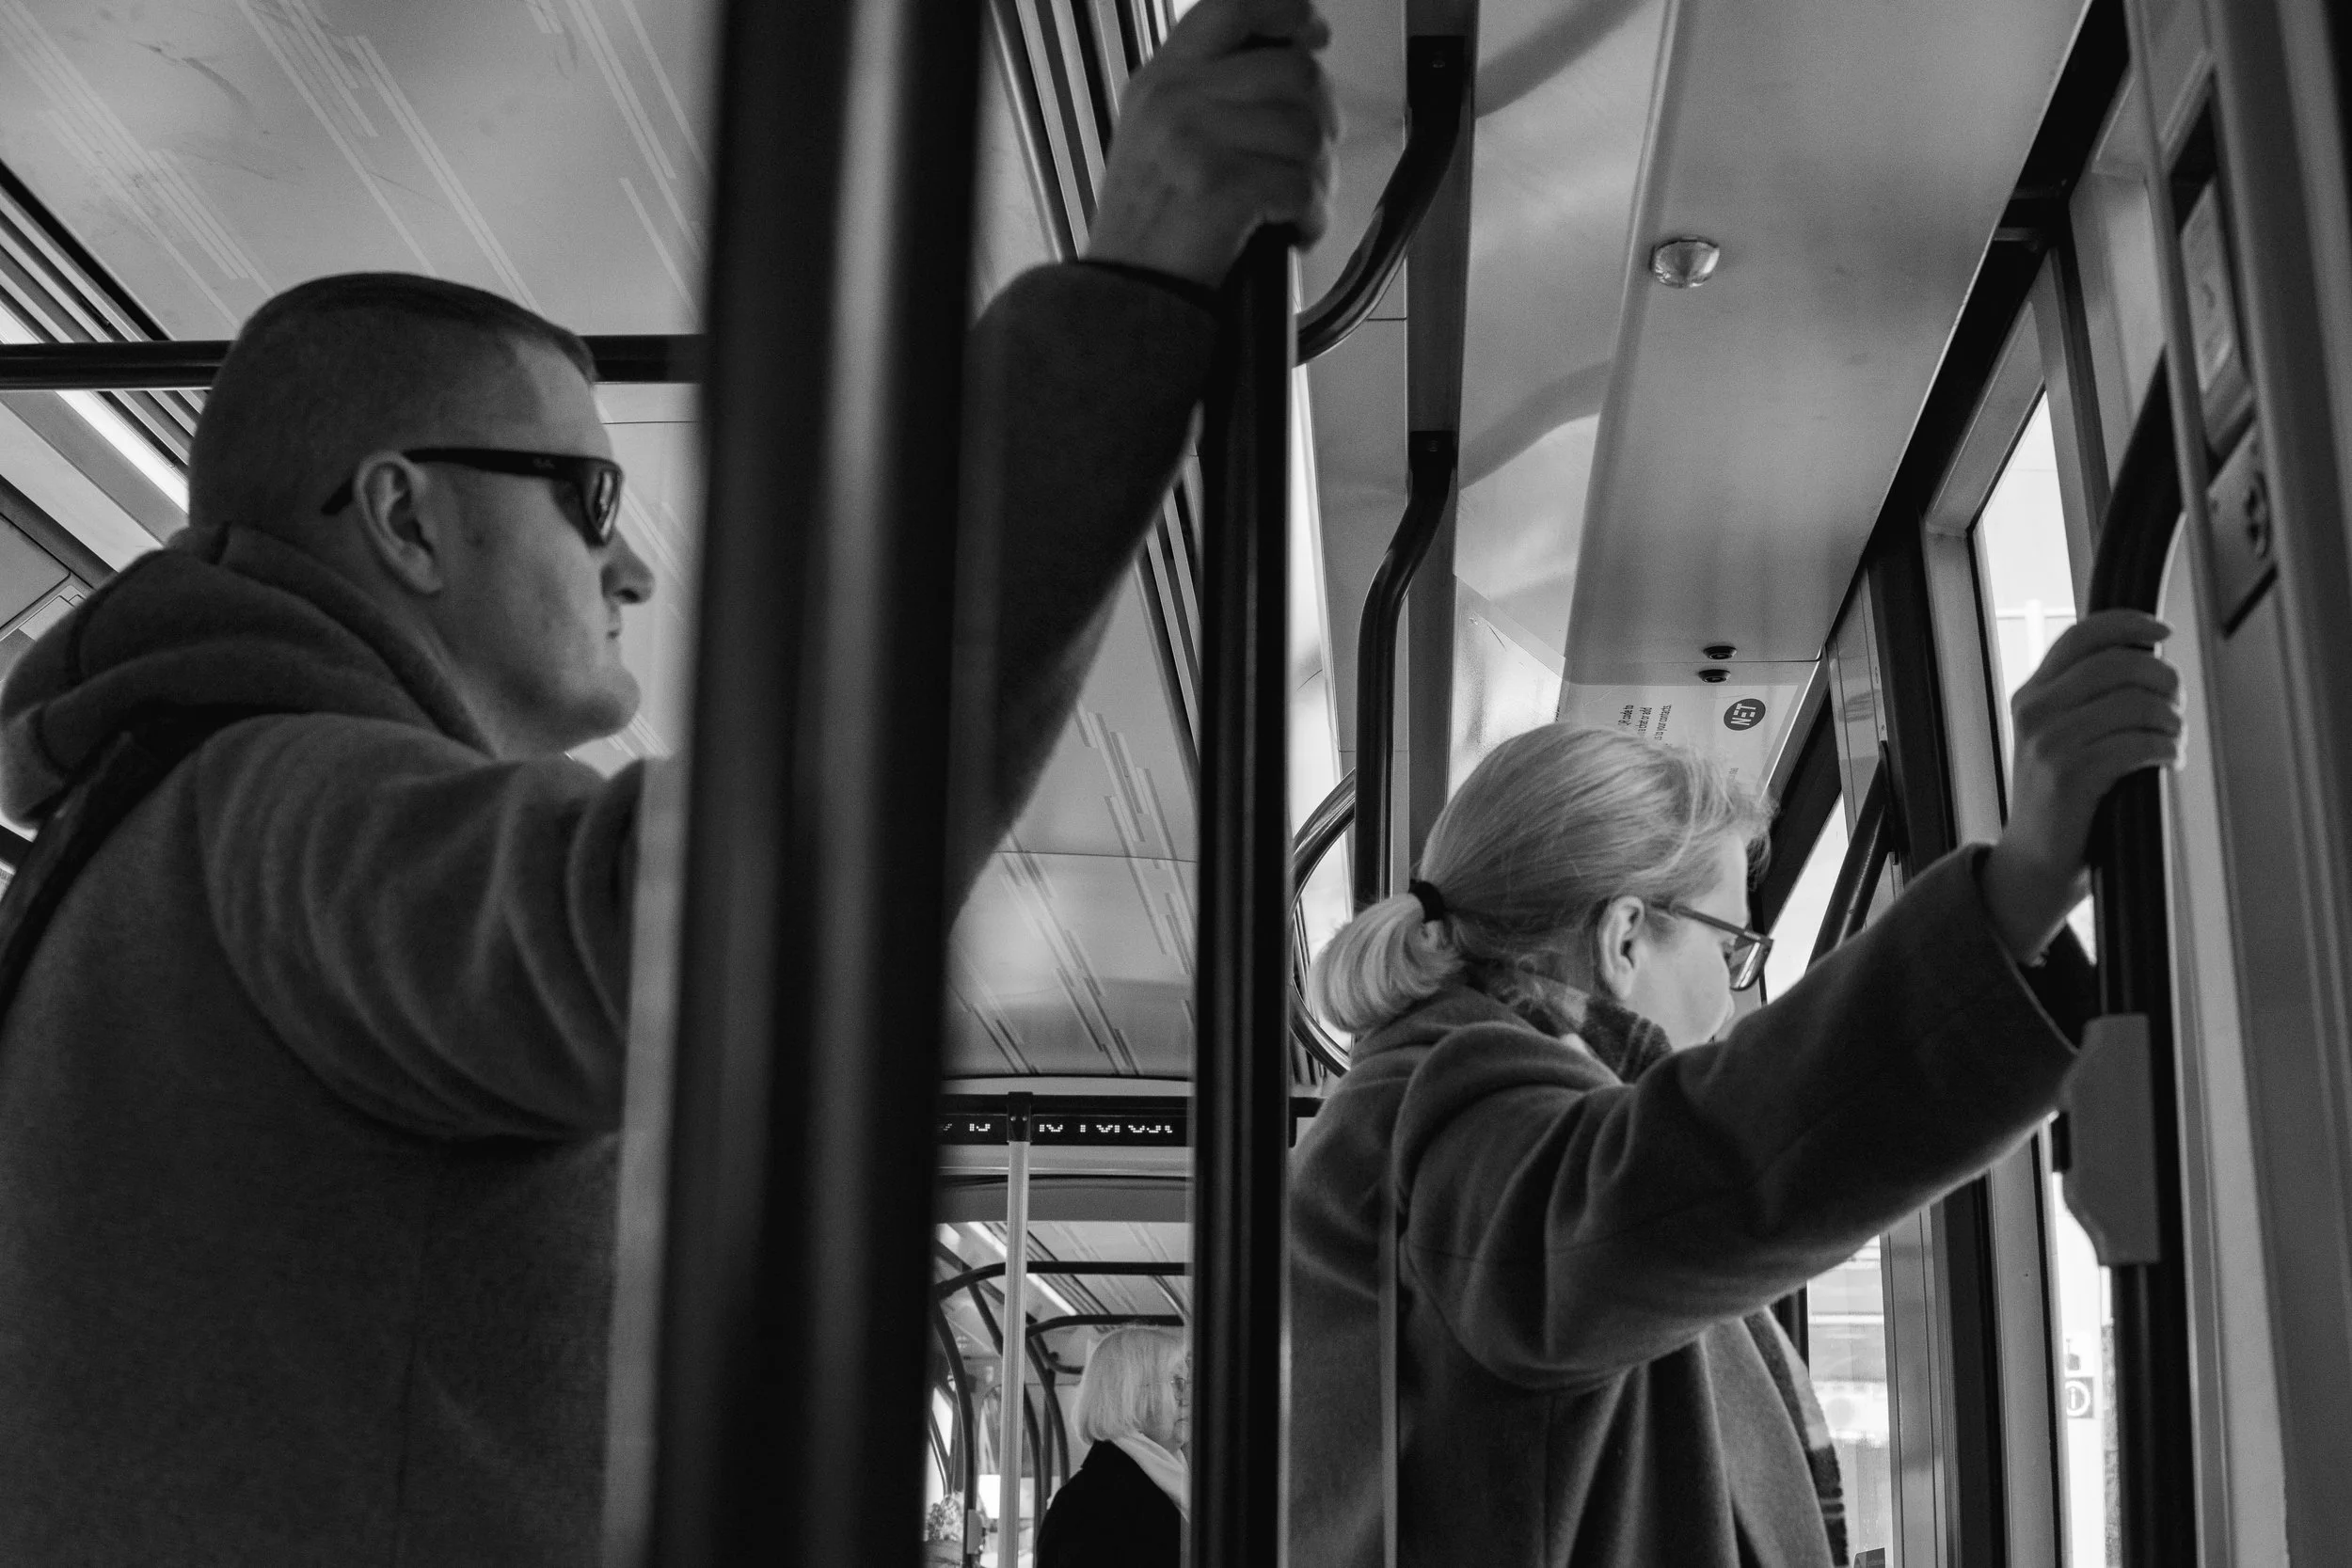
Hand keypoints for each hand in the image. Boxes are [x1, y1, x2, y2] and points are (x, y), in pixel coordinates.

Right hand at [1085, 0, 1338, 288]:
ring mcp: (1195, 140)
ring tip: (1299, 205)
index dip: (1289, 12)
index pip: (1234, 7)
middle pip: (1295, 73)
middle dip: (1323, 121)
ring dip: (1320, 178)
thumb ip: (1209, 89)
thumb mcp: (1160, 132)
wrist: (1125, 290)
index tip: (1315, 35)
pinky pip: (1302, 187)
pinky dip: (1313, 217)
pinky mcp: (1221, 189)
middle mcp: (1176, 97)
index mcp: (1164, 76)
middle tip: (1313, 158)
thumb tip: (1291, 60)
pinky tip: (1295, 231)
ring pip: (1307, 133)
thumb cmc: (1152, 220)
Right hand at [1981, 609, 2182, 959]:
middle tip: (2175, 706)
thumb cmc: (2059, 801)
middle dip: (2164, 680)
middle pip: (2119, 664)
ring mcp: (2049, 743)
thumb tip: (2147, 663)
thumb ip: (2084, 700)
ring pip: (2136, 704)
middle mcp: (2034, 711)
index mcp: (2031, 695)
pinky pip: (2140, 744)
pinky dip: (2167, 749)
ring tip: (2173, 741)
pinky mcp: (2070, 775)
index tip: (2162, 632)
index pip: (2081, 635)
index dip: (2128, 624)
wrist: (2032, 863)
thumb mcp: (2057, 738)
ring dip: (2171, 721)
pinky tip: (2167, 761)